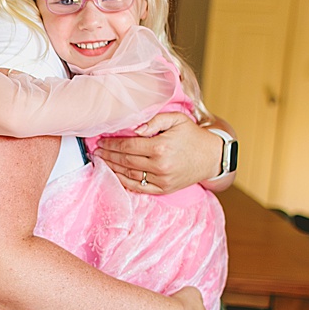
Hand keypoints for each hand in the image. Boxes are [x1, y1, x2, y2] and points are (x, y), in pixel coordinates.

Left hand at [93, 112, 222, 194]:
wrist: (212, 157)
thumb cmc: (193, 135)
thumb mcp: (177, 119)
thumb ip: (154, 120)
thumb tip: (133, 129)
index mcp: (160, 147)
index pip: (127, 146)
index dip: (111, 144)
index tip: (100, 141)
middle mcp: (159, 166)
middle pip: (125, 161)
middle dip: (108, 155)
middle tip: (96, 151)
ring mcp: (161, 180)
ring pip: (128, 175)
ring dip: (112, 168)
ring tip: (101, 161)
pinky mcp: (163, 189)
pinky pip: (138, 187)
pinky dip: (123, 181)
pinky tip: (114, 174)